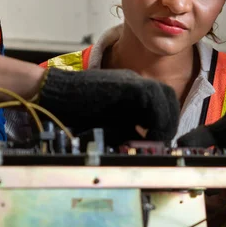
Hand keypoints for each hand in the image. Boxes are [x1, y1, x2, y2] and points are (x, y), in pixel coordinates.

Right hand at [38, 68, 179, 145]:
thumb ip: (128, 132)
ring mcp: (131, 80)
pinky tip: (148, 134)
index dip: (166, 121)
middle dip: (170, 120)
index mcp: (133, 90)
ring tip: (157, 140)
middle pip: (167, 96)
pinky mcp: (125, 84)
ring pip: (164, 95)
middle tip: (162, 141)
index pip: (163, 101)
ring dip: (165, 120)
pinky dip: (155, 117)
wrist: (55, 95)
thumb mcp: (110, 125)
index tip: (161, 141)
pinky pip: (152, 98)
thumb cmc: (77, 112)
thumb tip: (147, 146)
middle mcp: (135, 82)